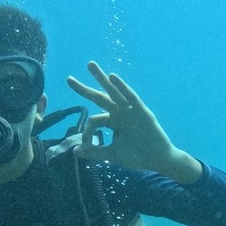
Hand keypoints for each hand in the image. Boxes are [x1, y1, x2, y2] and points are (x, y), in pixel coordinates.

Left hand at [66, 62, 201, 183]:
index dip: (87, 132)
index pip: (94, 119)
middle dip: (85, 88)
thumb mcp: (112, 155)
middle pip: (100, 97)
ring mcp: (130, 110)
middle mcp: (120, 112)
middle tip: (68, 79)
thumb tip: (75, 151)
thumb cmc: (137, 156)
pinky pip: (130, 96)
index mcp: (113, 121)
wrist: (156, 160)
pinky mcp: (142, 111)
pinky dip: (122, 86)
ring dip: (101, 78)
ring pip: (113, 91)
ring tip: (90, 65)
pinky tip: (112, 77)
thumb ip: (95, 152)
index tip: (84, 146)